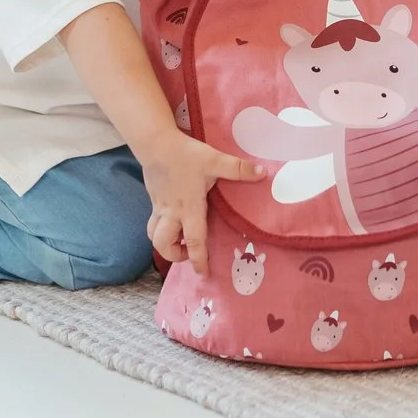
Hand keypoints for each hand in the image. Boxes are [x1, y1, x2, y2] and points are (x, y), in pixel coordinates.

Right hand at [140, 131, 262, 274]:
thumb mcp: (215, 160)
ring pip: (154, 235)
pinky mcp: (154, 199)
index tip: (203, 274)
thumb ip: (238, 169)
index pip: (193, 240)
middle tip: (189, 253)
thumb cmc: (186, 155)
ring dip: (166, 243)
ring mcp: (159, 207)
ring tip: (181, 240)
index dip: (198, 260)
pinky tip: (174, 220)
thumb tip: (263, 173)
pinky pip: (154, 222)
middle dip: (175, 255)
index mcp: (189, 208)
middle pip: (164, 244)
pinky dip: (162, 228)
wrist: (155, 142)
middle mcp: (172, 212)